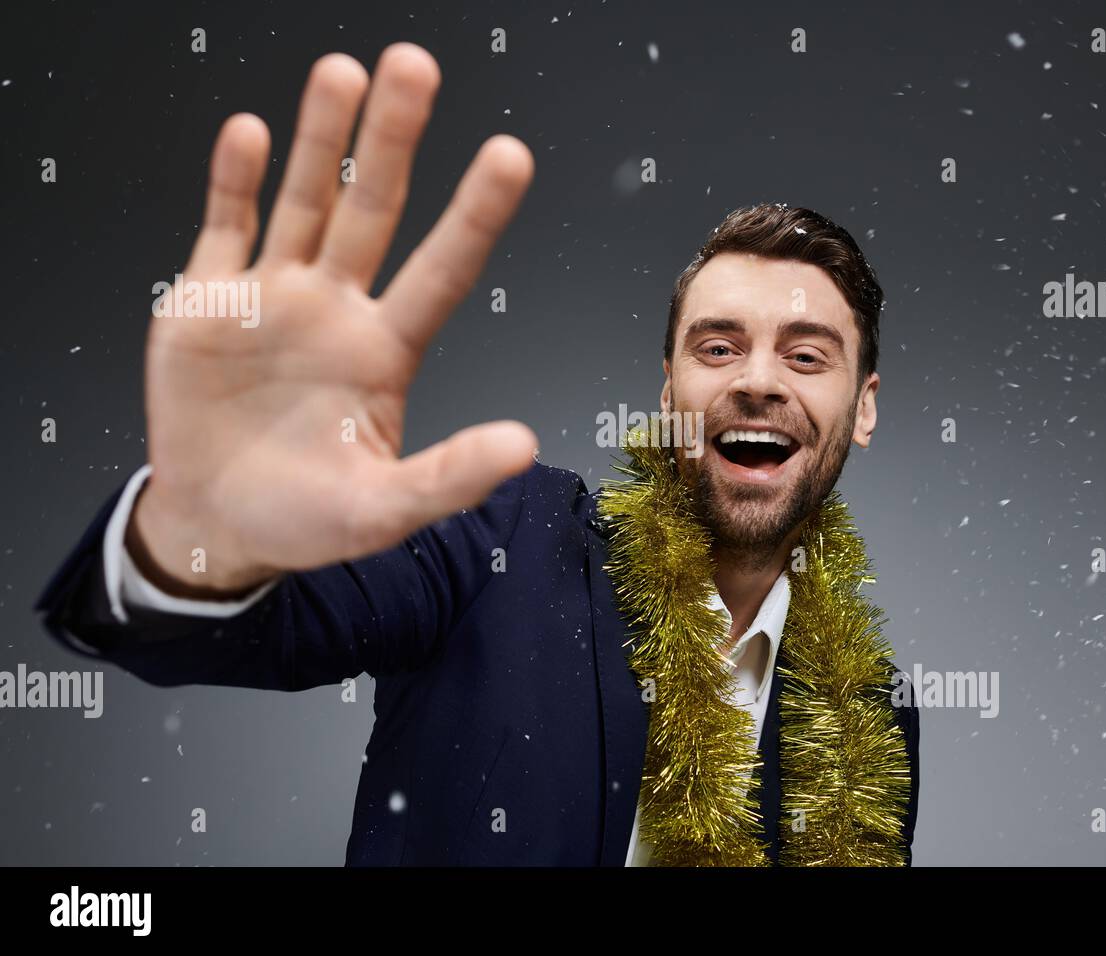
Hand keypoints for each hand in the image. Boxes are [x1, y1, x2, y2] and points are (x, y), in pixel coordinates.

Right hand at [128, 43, 537, 596]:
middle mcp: (337, 309)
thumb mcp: (382, 511)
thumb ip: (449, 477)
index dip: (474, 214)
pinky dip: (236, 181)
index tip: (511, 155)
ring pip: (305, 201)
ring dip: (322, 139)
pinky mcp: (209, 301)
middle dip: (392, 140)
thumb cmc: (306, 520)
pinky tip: (251, 133)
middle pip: (374, 209)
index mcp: (386, 351)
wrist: (219, 525)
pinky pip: (225, 228)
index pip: (442, 270)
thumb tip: (523, 445)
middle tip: (415, 67)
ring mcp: (274, 297)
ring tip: (343, 72)